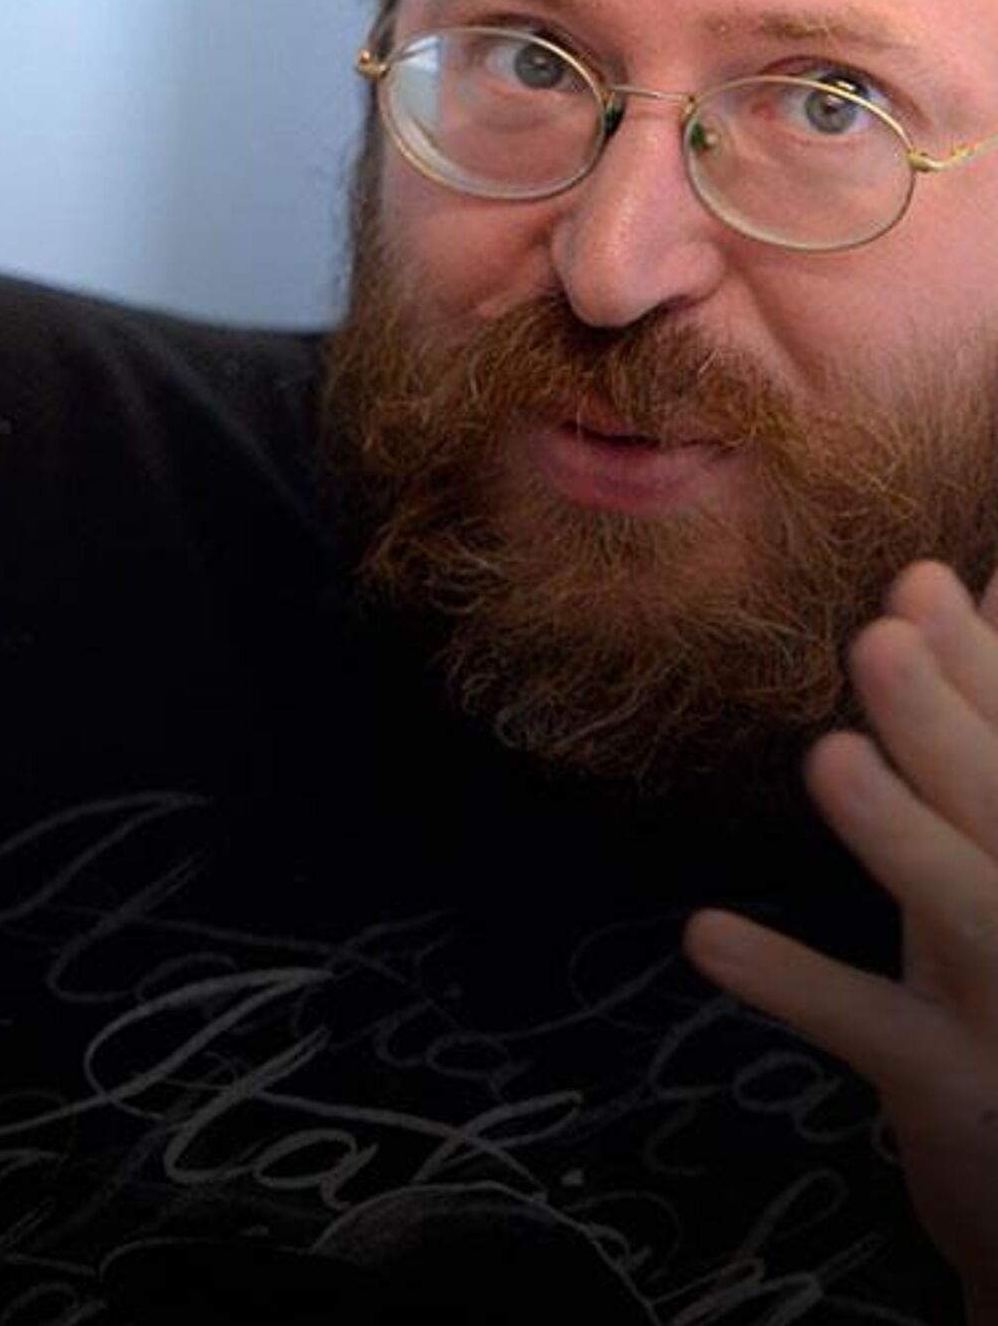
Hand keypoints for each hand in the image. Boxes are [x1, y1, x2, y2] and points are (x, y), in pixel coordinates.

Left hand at [683, 559, 997, 1319]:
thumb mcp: (987, 850)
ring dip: (899, 832)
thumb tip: (964, 586)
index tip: (919, 577)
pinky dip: (794, 982)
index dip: (984, 667)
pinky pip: (876, 1032)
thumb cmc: (993, 988)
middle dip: (951, 723)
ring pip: (965, 913)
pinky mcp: (959, 1095)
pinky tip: (704, 933)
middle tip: (879, 634)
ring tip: (825, 755)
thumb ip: (981, 733)